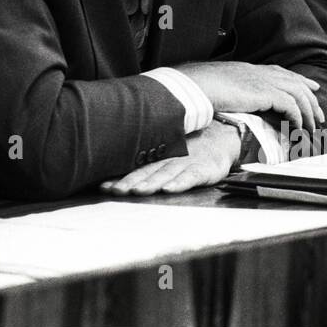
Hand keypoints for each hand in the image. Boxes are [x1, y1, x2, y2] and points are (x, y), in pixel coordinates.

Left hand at [99, 123, 242, 195]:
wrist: (222, 136)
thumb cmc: (192, 149)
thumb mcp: (170, 153)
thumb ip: (149, 165)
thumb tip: (120, 178)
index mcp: (159, 157)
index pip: (136, 168)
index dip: (120, 177)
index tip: (103, 187)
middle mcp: (170, 159)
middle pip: (146, 172)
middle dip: (130, 182)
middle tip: (115, 191)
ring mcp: (187, 163)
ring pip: (165, 174)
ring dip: (151, 183)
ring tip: (139, 190)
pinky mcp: (204, 169)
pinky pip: (191, 176)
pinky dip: (180, 182)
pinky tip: (170, 188)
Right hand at [175, 61, 322, 130]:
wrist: (194, 86)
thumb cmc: (197, 89)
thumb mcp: (216, 88)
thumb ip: (228, 92)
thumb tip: (228, 103)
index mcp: (248, 69)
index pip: (279, 72)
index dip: (297, 79)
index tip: (311, 87)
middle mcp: (258, 72)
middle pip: (294, 82)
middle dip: (310, 98)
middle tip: (319, 114)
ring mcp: (262, 81)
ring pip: (298, 94)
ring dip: (308, 112)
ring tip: (312, 127)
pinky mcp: (265, 93)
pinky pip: (291, 105)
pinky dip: (297, 117)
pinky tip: (298, 127)